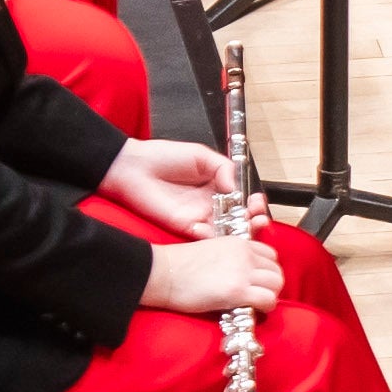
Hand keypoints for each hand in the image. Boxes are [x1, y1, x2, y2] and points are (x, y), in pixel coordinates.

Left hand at [99, 134, 250, 239]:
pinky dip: (214, 236)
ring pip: (225, 230)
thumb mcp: (201, 154)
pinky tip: (216, 229)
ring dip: (239, 232)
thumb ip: (223, 167)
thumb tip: (235, 185)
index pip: (241, 198)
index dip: (252, 202)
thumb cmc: (163, 157)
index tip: (257, 201)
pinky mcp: (185, 227)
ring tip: (246, 226)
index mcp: (216, 185)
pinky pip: (205, 236)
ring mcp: (199, 216)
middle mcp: (210, 203)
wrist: (134, 167)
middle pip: (238, 217)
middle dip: (252, 220)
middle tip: (257, 218)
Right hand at [136, 231, 275, 317]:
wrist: (164, 273)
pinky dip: (266, 307)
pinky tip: (254, 311)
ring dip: (270, 296)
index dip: (267, 271)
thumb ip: (232, 258)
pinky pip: (268, 300)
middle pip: (276, 270)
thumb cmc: (180, 265)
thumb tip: (241, 275)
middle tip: (259, 296)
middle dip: (271, 285)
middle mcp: (245, 255)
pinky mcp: (238, 291)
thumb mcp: (213, 250)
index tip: (258, 282)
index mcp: (239, 243)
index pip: (270, 255)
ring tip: (256, 304)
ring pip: (276, 284)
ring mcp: (243, 272)